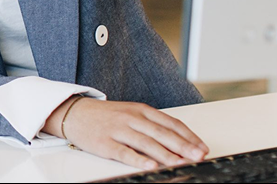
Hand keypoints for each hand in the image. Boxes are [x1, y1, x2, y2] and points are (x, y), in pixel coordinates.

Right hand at [44, 97, 209, 170]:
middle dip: (183, 146)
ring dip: (165, 155)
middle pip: (161, 133)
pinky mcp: (104, 143)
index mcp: (141, 110)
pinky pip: (124, 152)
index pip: (171, 123)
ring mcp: (118, 130)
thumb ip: (152, 125)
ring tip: (180, 164)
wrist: (74, 112)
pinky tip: (149, 166)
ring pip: (146, 143)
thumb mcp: (131, 113)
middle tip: (198, 157)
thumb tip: (179, 143)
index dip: (189, 137)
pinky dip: (137, 159)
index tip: (202, 148)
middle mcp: (131, 118)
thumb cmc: (106, 115)